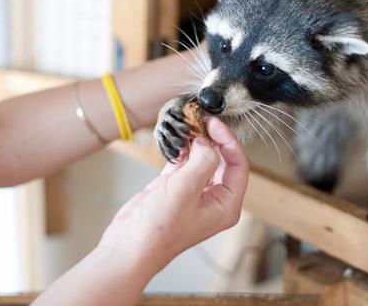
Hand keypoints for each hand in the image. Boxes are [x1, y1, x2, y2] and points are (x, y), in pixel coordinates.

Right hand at [100, 117, 248, 276]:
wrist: (128, 246)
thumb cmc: (158, 230)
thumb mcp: (185, 190)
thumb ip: (202, 161)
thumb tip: (207, 142)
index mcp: (226, 205)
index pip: (238, 165)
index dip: (228, 141)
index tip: (214, 124)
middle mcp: (213, 200)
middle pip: (222, 160)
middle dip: (212, 140)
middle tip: (200, 122)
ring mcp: (194, 194)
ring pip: (202, 160)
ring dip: (196, 143)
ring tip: (188, 126)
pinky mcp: (175, 189)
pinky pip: (184, 163)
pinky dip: (181, 151)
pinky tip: (176, 140)